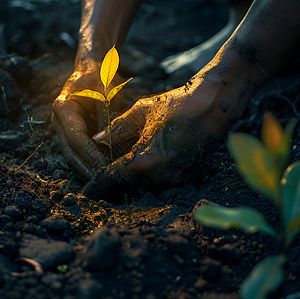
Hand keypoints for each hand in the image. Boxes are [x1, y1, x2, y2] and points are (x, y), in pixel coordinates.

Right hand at [51, 62, 124, 179]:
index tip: (105, 168)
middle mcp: (59, 120)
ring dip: (87, 169)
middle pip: (71, 151)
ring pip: (73, 155)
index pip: (76, 138)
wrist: (92, 68)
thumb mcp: (108, 93)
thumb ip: (107, 118)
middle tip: (105, 183)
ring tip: (105, 181)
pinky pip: (78, 151)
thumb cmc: (101, 77)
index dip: (90, 155)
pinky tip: (103, 171)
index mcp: (63, 107)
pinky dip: (89, 161)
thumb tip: (107, 146)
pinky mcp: (71, 132)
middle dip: (87, 169)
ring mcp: (63, 128)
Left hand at [84, 74, 235, 196]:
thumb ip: (116, 129)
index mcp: (144, 160)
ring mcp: (175, 177)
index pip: (112, 178)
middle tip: (103, 173)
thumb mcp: (140, 112)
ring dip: (133, 174)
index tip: (86, 193)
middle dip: (115, 179)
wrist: (214, 105)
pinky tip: (151, 155)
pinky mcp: (186, 176)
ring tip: (127, 160)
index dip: (96, 186)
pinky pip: (161, 178)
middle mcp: (159, 175)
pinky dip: (151, 171)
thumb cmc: (177, 105)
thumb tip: (98, 141)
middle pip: (128, 183)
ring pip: (144, 182)